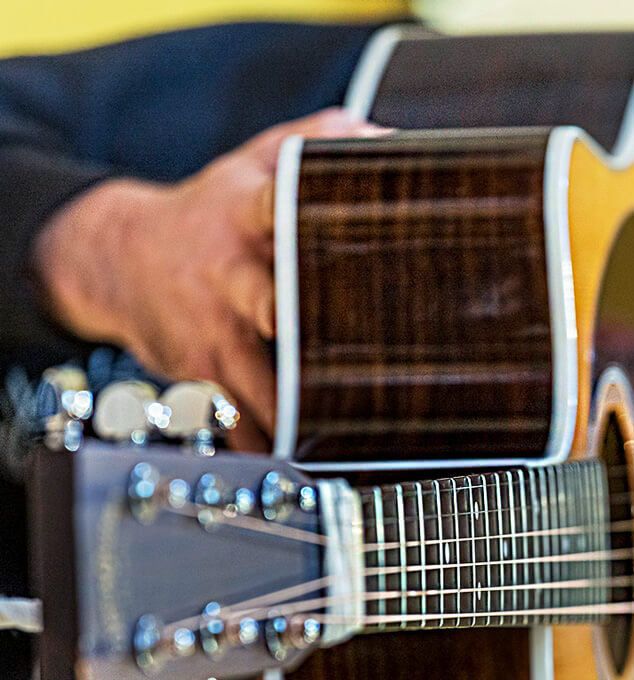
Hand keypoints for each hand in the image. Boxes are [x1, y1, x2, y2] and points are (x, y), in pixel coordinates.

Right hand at [32, 109, 380, 445]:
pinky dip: (267, 445)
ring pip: (261, 383)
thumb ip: (316, 143)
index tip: (367, 245)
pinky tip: (301, 461)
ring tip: (347, 436)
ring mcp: (214, 329)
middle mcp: (231, 273)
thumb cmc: (207, 215)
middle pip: (278, 306)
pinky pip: (237, 421)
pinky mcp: (200, 373)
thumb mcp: (254, 163)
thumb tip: (389, 141)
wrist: (120, 259)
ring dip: (301, 413)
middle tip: (367, 370)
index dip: (317, 222)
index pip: (284, 205)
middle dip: (316, 338)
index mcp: (250, 213)